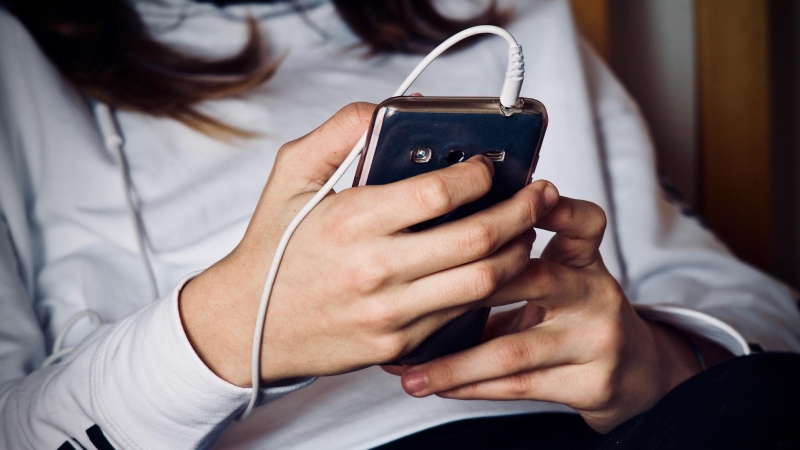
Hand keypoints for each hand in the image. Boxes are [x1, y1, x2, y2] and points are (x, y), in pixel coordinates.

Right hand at [179, 103, 559, 386]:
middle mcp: (376, 270)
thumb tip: (385, 111)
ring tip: (526, 231)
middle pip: (478, 238)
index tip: (492, 163)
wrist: (248, 326)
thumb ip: (338, 133)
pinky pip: (462, 315)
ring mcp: (391, 314)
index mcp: (352, 222)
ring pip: (483, 282)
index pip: (440, 192)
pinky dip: (489, 289)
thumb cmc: (274, 247)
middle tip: (538, 194)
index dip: (480, 173)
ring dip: (518, 252)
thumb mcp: (291, 175)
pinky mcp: (399, 346)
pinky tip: (495, 268)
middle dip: (522, 211)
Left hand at [390, 194, 721, 432]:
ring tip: (410, 371)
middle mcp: (594, 294)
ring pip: (514, 350)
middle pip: (534, 280)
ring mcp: (595, 341)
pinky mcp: (591, 383)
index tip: (525, 195)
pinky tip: (437, 386)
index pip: (582, 222)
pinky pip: (518, 386)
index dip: (556, 208)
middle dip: (468, 290)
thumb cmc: (576, 316)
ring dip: (454, 363)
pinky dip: (471, 386)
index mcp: (584, 260)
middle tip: (415, 297)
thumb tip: (433, 250)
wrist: (634, 372)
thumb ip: (515, 260)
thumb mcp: (562, 274)